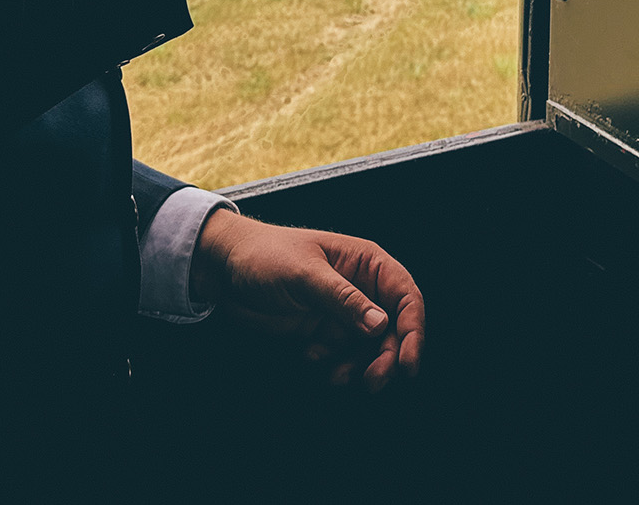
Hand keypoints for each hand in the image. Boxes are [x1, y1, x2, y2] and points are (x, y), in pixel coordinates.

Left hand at [190, 209, 425, 392]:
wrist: (224, 270)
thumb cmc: (265, 255)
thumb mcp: (304, 273)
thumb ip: (343, 298)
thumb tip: (381, 323)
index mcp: (366, 262)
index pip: (405, 296)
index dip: (414, 330)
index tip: (408, 362)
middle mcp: (361, 287)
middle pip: (393, 329)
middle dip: (387, 357)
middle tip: (373, 381)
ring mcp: (342, 311)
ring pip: (370, 347)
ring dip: (360, 366)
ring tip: (338, 377)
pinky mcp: (324, 330)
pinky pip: (343, 355)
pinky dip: (334, 364)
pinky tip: (311, 357)